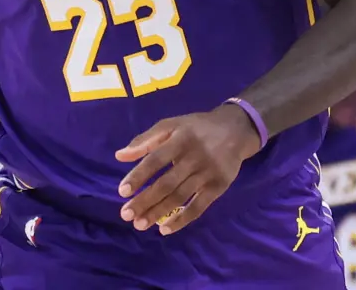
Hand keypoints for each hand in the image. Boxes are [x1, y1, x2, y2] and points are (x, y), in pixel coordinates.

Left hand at [115, 104, 260, 233]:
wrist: (236, 130)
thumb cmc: (196, 128)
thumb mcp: (170, 125)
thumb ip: (145, 140)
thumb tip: (119, 156)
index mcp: (179, 139)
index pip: (155, 160)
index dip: (138, 176)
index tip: (122, 192)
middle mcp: (194, 157)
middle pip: (166, 183)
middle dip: (145, 200)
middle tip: (126, 215)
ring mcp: (207, 173)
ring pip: (180, 197)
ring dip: (159, 212)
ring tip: (140, 225)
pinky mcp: (219, 187)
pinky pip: (199, 207)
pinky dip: (182, 219)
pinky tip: (165, 229)